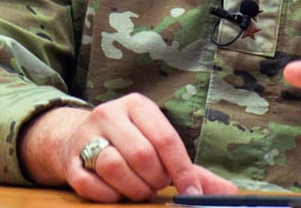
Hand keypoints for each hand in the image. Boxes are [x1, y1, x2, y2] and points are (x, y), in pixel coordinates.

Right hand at [20, 94, 237, 202]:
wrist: (76, 139)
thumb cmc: (129, 144)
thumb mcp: (158, 147)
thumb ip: (192, 170)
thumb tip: (230, 193)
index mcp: (137, 105)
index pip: (165, 138)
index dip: (182, 170)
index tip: (191, 193)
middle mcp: (110, 113)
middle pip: (142, 154)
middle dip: (155, 180)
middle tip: (155, 186)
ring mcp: (87, 135)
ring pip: (114, 166)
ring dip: (132, 189)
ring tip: (137, 190)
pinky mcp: (70, 159)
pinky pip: (90, 183)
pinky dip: (108, 196)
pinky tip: (115, 193)